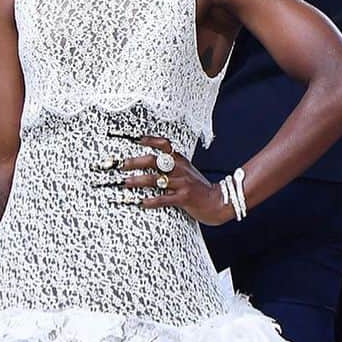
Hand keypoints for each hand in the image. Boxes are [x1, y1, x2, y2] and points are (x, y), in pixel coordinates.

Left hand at [106, 134, 231, 224]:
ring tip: (125, 182)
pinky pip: (164, 199)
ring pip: (155, 179)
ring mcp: (182, 183)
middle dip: (135, 162)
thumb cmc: (200, 189)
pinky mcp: (183, 198)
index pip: (164, 144)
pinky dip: (151, 201)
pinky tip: (141, 202)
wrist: (220, 201)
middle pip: (154, 160)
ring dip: (138, 180)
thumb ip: (173, 166)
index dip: (148, 140)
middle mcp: (180, 169)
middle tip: (121, 164)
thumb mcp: (187, 171)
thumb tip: (152, 164)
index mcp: (180, 160)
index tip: (133, 139)